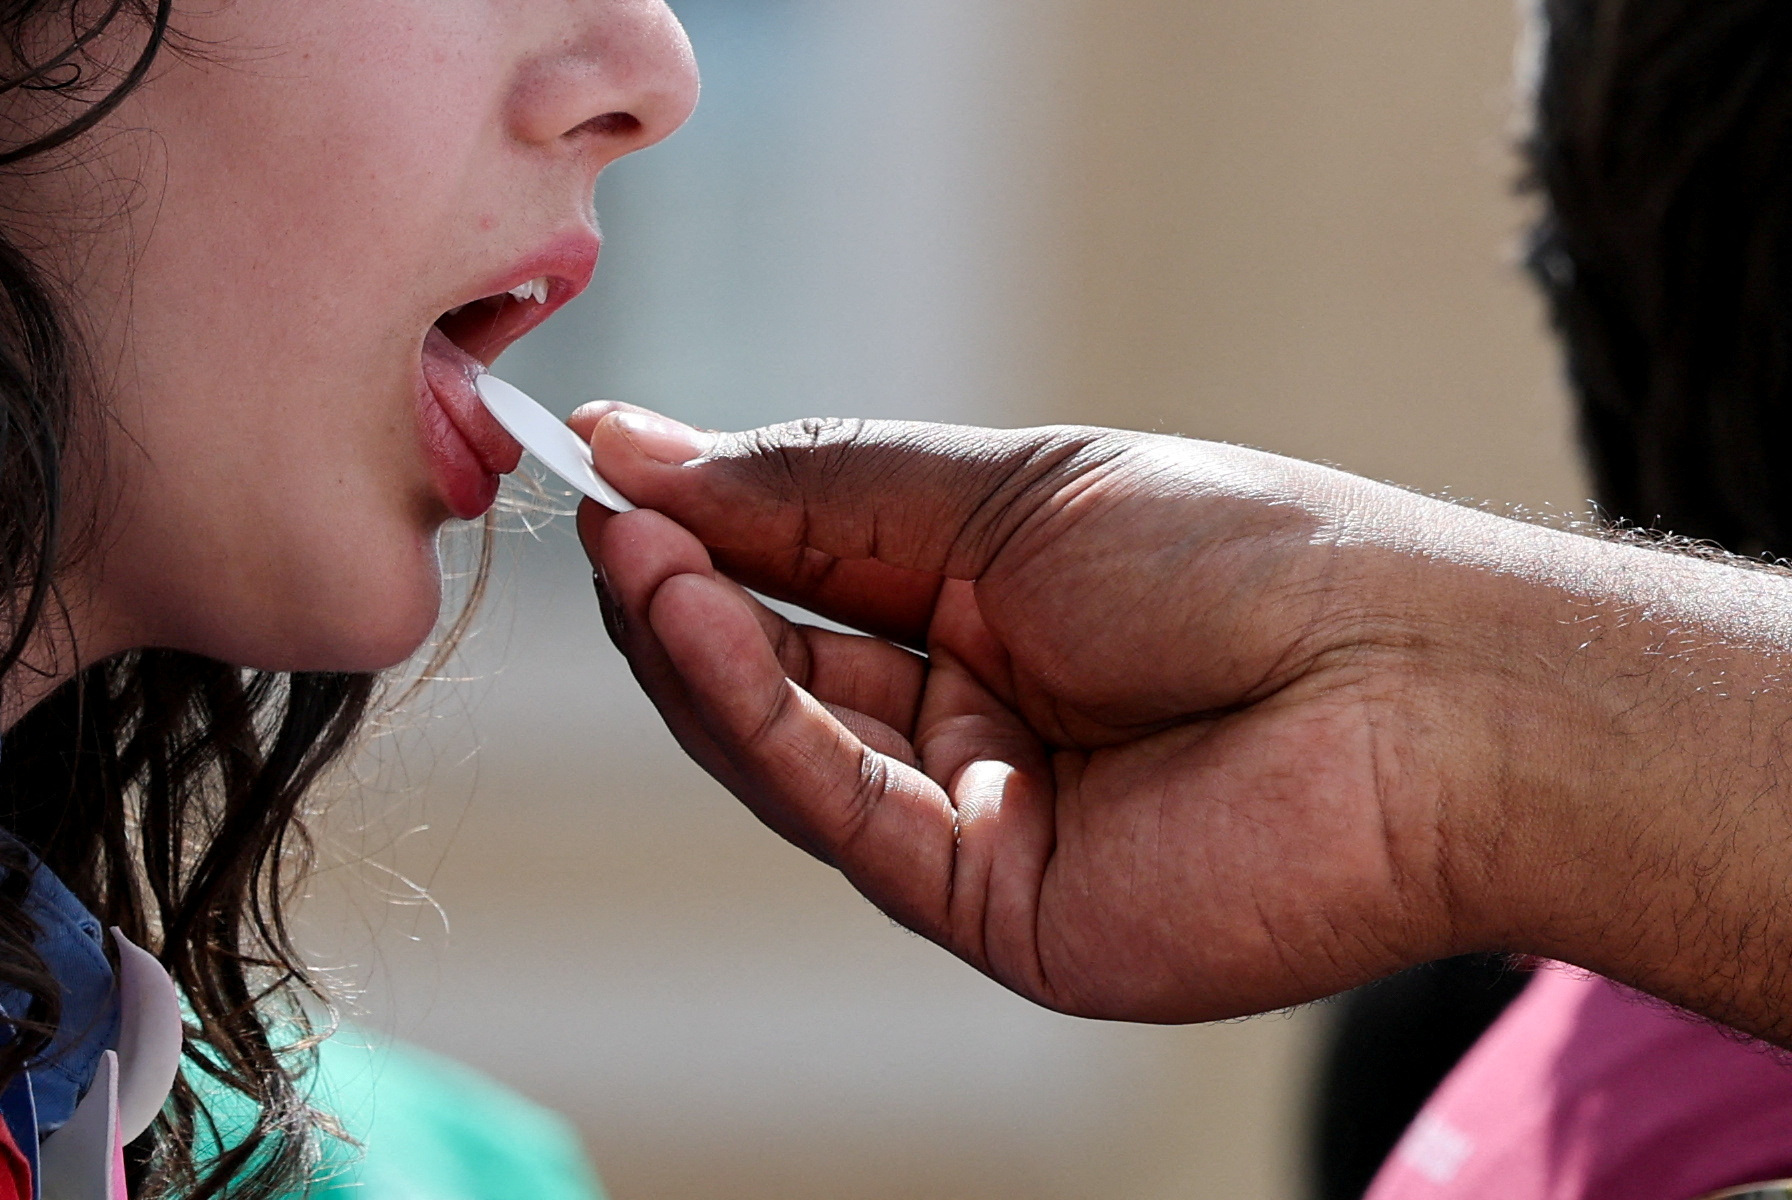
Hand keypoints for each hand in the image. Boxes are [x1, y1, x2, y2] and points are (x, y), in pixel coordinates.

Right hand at [571, 408, 1791, 1037]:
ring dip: (698, 646)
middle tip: (600, 506)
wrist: (1407, 689)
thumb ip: (822, 493)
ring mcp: (977, 815)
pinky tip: (693, 619)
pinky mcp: (988, 904)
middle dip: (685, 585)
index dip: (707, 519)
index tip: (604, 458)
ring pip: (790, 742)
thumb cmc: (1238, 556)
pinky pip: (841, 807)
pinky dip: (755, 716)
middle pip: (782, 662)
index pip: (809, 567)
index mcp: (991, 603)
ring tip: (632, 551)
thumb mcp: (1008, 493)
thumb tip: (648, 449)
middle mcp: (973, 715)